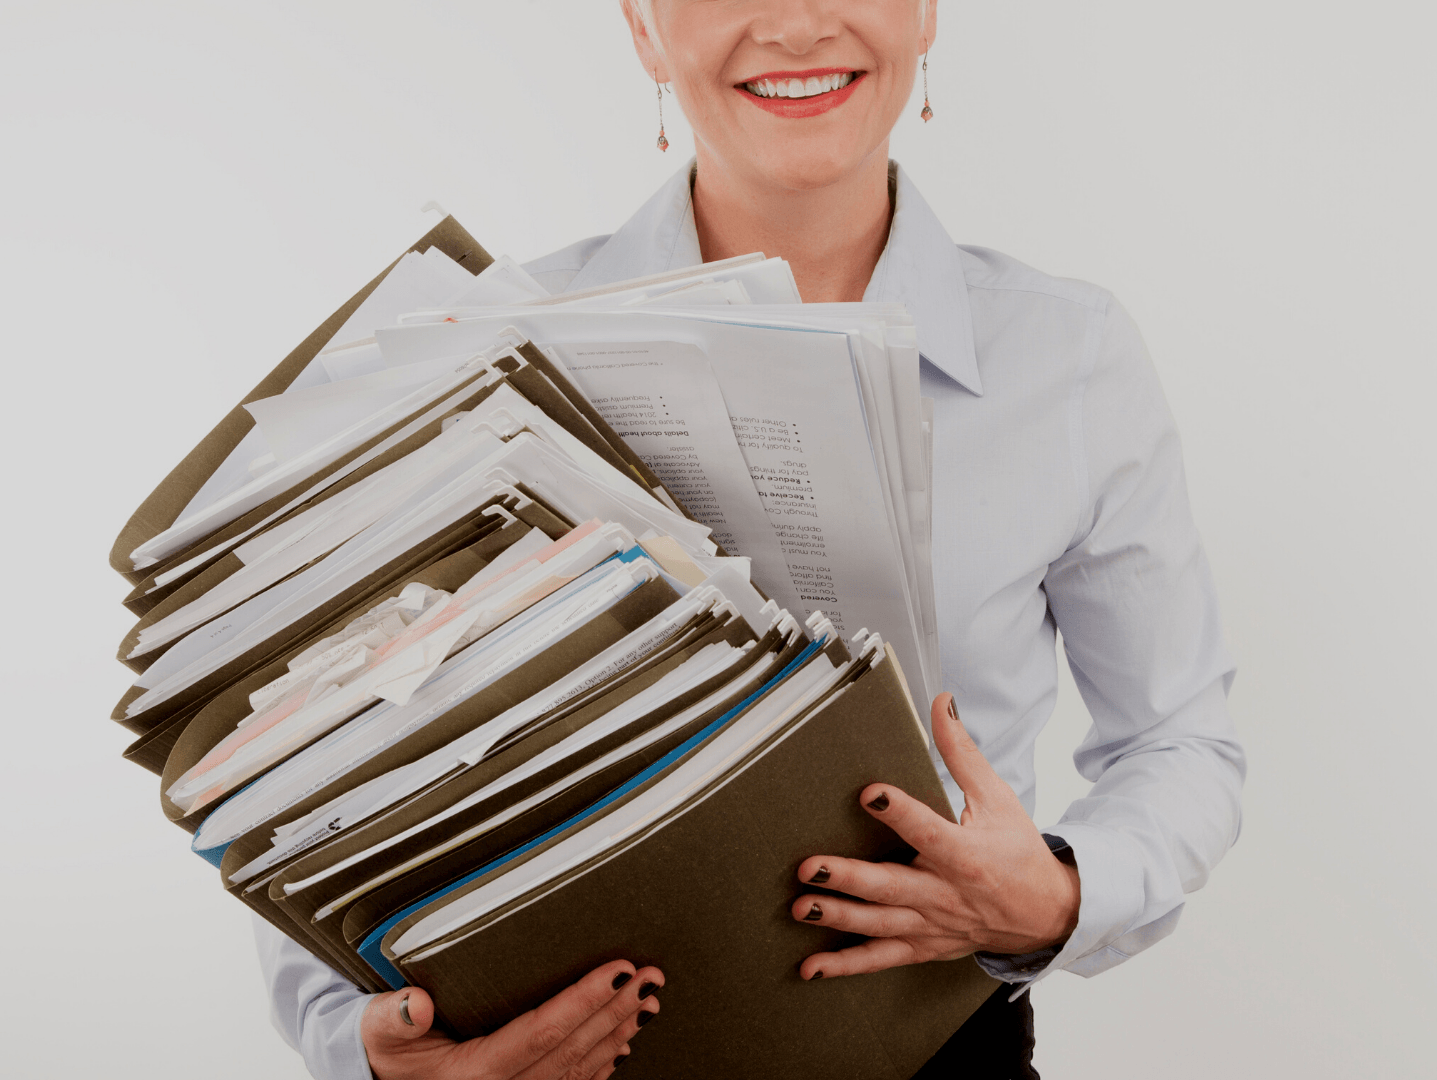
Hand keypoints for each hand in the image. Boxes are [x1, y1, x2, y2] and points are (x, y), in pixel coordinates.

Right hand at [361, 960, 662, 1079]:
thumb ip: (393, 1017)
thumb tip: (416, 1004)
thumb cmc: (386, 1052)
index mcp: (474, 1074)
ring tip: (648, 1000)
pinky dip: (604, 1061)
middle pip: (573, 1050)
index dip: (584, 999)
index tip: (617, 970)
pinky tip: (623, 1039)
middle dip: (616, 1010)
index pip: (543, 1032)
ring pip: (581, 1069)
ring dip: (619, 1032)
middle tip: (648, 976)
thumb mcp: (379, 1031)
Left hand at [792, 694, 1079, 978]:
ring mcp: (932, 925)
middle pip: (891, 886)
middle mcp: (945, 894)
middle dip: (849, 878)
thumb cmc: (1019, 853)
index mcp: (964, 855)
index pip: (928, 831)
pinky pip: (881, 958)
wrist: (1047, 914)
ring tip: (801, 907)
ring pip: (880, 925)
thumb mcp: (997, 798)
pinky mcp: (924, 946)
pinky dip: (846, 966)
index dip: (899, 811)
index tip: (869, 792)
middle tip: (810, 867)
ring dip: (838, 918)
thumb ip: (962, 752)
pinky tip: (811, 967)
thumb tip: (941, 703)